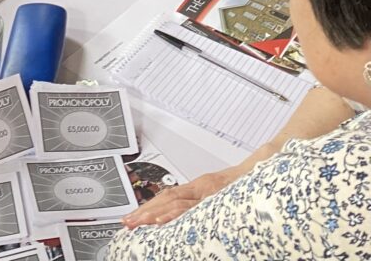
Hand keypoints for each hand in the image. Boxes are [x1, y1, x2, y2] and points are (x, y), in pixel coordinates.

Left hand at [121, 166, 240, 228]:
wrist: (265, 170)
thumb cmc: (249, 185)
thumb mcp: (226, 195)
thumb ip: (209, 205)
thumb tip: (192, 219)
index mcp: (201, 188)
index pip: (168, 197)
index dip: (150, 207)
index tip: (134, 217)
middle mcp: (201, 188)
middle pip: (166, 199)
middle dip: (145, 211)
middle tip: (128, 222)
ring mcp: (208, 192)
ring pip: (175, 202)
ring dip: (153, 213)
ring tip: (138, 223)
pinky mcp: (216, 196)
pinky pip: (192, 207)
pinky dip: (175, 213)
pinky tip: (161, 220)